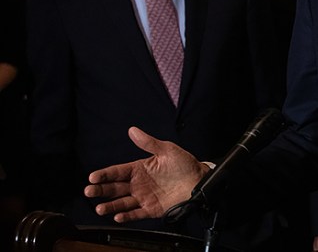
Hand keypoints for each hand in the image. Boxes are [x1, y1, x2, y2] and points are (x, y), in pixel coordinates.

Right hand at [84, 127, 207, 222]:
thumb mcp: (167, 150)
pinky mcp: (151, 209)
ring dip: (110, 206)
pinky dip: (126, 216)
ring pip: (122, 203)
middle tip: (89, 191)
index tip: (93, 176)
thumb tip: (132, 130)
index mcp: (139, 168)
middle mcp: (138, 184)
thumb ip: (149, 143)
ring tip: (100, 208)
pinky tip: (118, 216)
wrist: (199, 181)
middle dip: (100, 190)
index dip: (104, 174)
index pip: (117, 172)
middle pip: (114, 188)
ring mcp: (144, 197)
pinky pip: (136, 214)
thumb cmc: (184, 164)